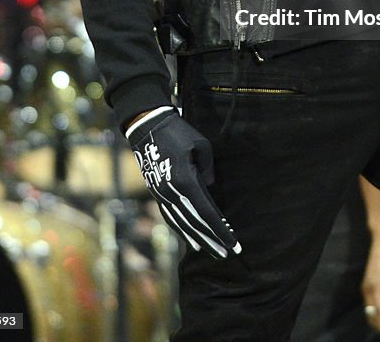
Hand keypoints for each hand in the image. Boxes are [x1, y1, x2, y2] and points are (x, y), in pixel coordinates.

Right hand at [125, 106, 241, 258]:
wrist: (147, 126)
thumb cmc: (178, 132)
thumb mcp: (201, 145)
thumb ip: (207, 169)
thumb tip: (208, 189)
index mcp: (185, 181)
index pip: (206, 213)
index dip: (220, 230)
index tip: (233, 244)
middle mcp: (172, 193)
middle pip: (194, 223)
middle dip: (211, 240)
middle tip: (226, 254)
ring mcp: (162, 195)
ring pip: (181, 223)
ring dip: (196, 238)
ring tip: (211, 250)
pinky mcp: (157, 192)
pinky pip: (170, 216)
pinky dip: (181, 229)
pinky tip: (190, 239)